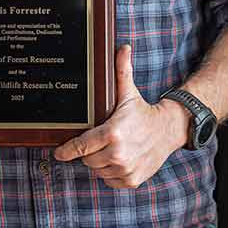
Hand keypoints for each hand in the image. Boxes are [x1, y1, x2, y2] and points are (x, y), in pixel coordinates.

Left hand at [53, 45, 186, 188]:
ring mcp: (125, 169)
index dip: (67, 150)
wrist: (169, 130)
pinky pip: (110, 180)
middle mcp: (118, 154)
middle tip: (101, 140)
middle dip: (90, 151)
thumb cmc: (143, 112)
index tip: (58, 153)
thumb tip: (122, 46)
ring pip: (98, 171)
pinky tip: (120, 159)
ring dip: (101, 162)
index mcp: (113, 133)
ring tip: (113, 148)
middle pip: (88, 160)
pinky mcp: (131, 180)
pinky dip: (112, 173)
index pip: (81, 146)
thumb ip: (121, 70)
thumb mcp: (128, 93)